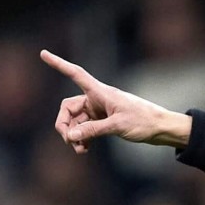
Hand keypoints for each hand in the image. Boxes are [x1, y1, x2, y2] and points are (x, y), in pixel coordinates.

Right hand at [40, 50, 191, 152]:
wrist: (162, 128)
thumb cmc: (144, 121)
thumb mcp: (118, 126)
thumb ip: (93, 130)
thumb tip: (70, 135)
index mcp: (101, 92)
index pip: (75, 74)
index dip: (59, 64)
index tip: (43, 53)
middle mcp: (97, 99)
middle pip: (68, 108)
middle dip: (64, 124)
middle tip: (69, 141)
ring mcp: (99, 110)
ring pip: (75, 121)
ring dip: (74, 135)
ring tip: (80, 150)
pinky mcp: (104, 121)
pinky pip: (84, 128)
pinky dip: (82, 138)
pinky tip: (84, 149)